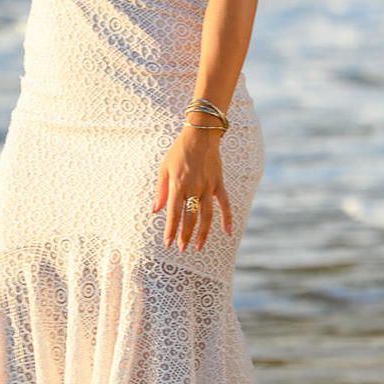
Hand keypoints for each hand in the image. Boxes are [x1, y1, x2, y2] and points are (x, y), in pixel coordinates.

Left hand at [152, 129, 233, 251]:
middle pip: (190, 217)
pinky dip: (227, 218)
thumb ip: (161, 191)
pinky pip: (224, 204)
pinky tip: (228, 232)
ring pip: (206, 215)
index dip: (171, 230)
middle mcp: (194, 188)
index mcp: (178, 185)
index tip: (168, 243)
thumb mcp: (164, 168)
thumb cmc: (179, 151)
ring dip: (203, 232)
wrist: (201, 135)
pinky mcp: (218, 183)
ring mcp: (208, 187)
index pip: (174, 213)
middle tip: (182, 248)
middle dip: (185, 235)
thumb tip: (155, 210)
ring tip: (199, 246)